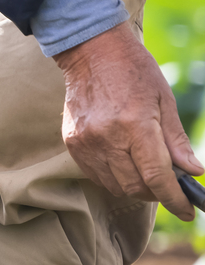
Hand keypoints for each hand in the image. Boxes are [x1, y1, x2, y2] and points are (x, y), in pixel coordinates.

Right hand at [56, 24, 200, 218]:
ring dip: (135, 187)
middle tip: (168, 185)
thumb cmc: (135, 73)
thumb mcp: (165, 101)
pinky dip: (115, 177)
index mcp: (135, 124)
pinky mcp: (72, 143)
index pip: (157, 176)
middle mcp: (107, 137)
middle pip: (135, 187)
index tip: (187, 211)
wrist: (92, 54)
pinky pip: (96, 175)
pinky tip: (124, 162)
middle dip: (157, 193)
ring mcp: (86, 142)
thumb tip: (193, 172)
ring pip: (115, 186)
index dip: (175, 198)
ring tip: (146, 172)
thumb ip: (176, 141)